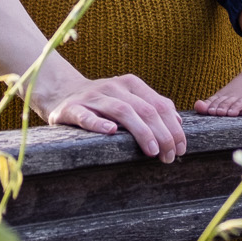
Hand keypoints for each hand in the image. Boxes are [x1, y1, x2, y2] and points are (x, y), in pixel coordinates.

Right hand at [43, 73, 186, 163]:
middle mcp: (113, 86)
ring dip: (140, 131)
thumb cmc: (102, 102)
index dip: (173, 128)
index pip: (159, 104)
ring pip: (121, 110)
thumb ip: (152, 106)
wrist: (61, 92)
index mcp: (130, 84)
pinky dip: (98, 123)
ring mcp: (92, 97)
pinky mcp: (72, 108)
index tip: (181, 148)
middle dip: (162, 134)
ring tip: (152, 151)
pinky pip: (86, 116)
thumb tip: (178, 122)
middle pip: (145, 109)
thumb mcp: (128, 99)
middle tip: (169, 156)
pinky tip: (110, 132)